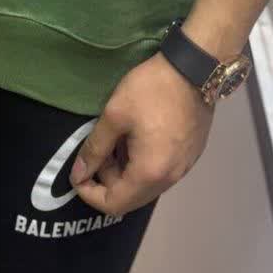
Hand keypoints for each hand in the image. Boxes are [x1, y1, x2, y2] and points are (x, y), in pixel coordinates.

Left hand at [70, 54, 213, 215]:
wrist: (194, 68)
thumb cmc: (151, 90)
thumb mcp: (114, 115)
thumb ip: (94, 149)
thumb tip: (78, 173)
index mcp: (150, 174)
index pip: (114, 204)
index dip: (89, 193)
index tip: (78, 173)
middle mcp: (170, 179)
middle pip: (131, 198)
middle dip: (107, 180)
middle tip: (98, 151)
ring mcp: (184, 168)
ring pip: (147, 185)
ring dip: (125, 171)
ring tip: (116, 141)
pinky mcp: (191, 155)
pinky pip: (161, 171)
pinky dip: (143, 164)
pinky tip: (137, 137)